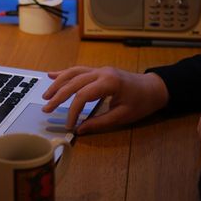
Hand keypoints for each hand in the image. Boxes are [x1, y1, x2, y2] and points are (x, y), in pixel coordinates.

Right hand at [41, 67, 168, 134]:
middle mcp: (102, 72)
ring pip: (73, 73)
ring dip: (58, 83)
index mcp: (109, 83)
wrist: (154, 88)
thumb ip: (100, 123)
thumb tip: (80, 130)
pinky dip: (64, 73)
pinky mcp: (99, 71)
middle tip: (46, 108)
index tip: (70, 125)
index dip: (73, 111)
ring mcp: (100, 70)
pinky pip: (79, 70)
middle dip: (58, 96)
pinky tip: (52, 75)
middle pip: (74, 82)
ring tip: (46, 95)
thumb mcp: (123, 116)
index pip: (82, 96)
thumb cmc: (142, 102)